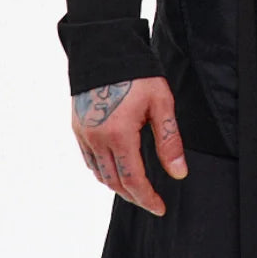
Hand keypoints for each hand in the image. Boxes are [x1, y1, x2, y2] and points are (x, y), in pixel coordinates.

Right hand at [71, 76, 187, 215]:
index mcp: (119, 135)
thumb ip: (169, 141)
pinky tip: (116, 170)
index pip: (133, 180)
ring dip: (118, 186)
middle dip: (134, 196)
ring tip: (136, 189)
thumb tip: (178, 172)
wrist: (105, 50)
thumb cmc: (137, 73)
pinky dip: (103, 172)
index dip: (147, 198)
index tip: (160, 208)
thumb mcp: (161, 103)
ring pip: (100, 174)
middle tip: (151, 201)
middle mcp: (97, 140)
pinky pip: (89, 161)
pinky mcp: (78, 128)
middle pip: (115, 182)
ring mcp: (84, 135)